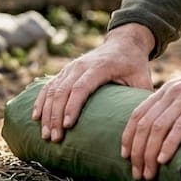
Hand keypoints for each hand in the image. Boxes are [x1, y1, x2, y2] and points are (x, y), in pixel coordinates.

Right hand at [32, 23, 154, 141]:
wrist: (123, 42)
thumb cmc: (134, 65)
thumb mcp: (142, 79)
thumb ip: (140, 98)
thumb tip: (143, 126)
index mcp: (100, 67)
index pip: (81, 87)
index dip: (72, 106)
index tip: (67, 125)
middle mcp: (81, 66)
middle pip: (62, 91)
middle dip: (55, 116)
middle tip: (54, 138)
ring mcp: (70, 68)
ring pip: (52, 90)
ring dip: (46, 112)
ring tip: (45, 134)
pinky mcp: (65, 71)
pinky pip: (48, 86)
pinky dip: (41, 102)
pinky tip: (36, 117)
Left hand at [122, 40, 180, 179]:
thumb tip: (176, 134)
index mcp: (167, 90)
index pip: (137, 115)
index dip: (128, 137)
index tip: (125, 157)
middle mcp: (172, 92)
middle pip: (144, 125)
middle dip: (137, 153)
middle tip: (137, 174)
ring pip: (158, 128)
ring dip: (150, 154)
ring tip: (149, 174)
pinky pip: (180, 126)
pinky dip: (169, 145)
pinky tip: (164, 160)